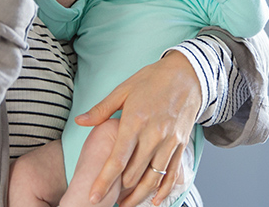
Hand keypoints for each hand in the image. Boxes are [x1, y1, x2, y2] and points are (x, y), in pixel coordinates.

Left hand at [75, 51, 201, 206]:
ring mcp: (169, 142)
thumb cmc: (153, 79)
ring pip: (152, 179)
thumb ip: (101, 109)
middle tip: (106, 200)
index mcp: (134, 122)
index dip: (104, 182)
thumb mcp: (124, 89)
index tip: (93, 197)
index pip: (117, 160)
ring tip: (125, 205)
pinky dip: (163, 191)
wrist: (188, 74)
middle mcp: (153, 135)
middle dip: (118, 191)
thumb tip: (80, 121)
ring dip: (138, 196)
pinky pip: (172, 174)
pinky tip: (153, 201)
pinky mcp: (181, 145)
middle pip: (133, 174)